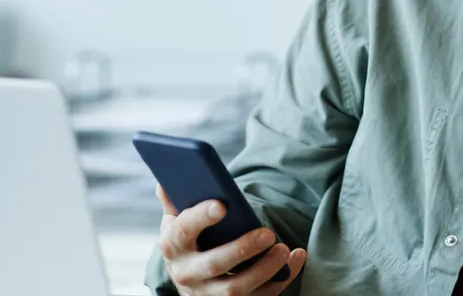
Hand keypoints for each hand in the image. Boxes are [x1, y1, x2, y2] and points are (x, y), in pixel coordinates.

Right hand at [156, 185, 306, 295]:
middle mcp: (187, 274)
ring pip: (237, 289)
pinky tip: (296, 258)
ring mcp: (209, 294)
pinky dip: (282, 279)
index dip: (201, 217)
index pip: (184, 231)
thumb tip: (165, 179)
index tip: (223, 205)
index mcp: (172, 246)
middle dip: (242, 249)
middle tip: (268, 233)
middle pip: (214, 264)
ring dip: (264, 270)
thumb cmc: (188, 243)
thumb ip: (174, 201)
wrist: (190, 282)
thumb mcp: (176, 223)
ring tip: (284, 249)